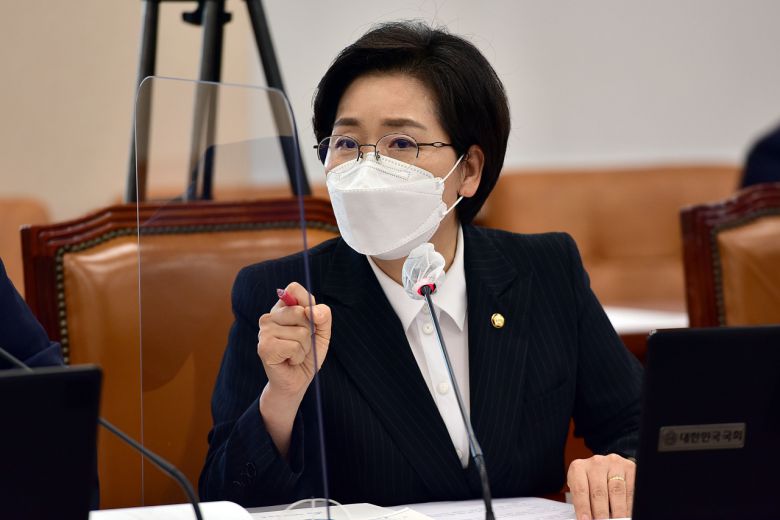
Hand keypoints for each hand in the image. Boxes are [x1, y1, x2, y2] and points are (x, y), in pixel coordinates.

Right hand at [257, 281, 330, 402]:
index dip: (308, 303)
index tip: (310, 320)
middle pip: (301, 311)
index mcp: (281, 308)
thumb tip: (313, 311)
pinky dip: (298, 356)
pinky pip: (294, 346)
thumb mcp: (322, 332)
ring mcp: (264, 331)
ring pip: (301, 332)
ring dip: (305, 348)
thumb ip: (323, 316)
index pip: (294, 288)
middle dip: (310, 331)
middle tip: (302, 344)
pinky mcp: (264, 347)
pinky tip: (290, 361)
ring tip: (295, 354)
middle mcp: (269, 317)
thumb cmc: (307, 355)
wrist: (297, 381)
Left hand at [567, 453, 635, 518]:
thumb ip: (583, 501)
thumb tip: (587, 519)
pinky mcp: (629, 468)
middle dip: (601, 512)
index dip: (583, 508)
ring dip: (617, 510)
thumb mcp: (582, 488)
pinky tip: (627, 514)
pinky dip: (629, 505)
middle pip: (599, 492)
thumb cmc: (590, 482)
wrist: (605, 466)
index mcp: (579, 467)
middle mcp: (596, 463)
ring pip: (616, 491)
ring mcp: (613, 464)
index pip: (580, 490)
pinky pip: (630, 489)